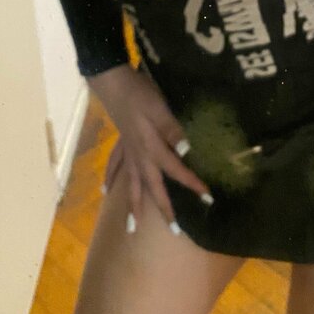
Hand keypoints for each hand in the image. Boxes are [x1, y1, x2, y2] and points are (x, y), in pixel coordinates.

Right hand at [90, 64, 213, 234]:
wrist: (113, 82)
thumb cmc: (139, 94)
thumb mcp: (159, 109)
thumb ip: (172, 130)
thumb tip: (186, 152)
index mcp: (151, 148)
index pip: (176, 171)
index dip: (192, 183)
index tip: (207, 197)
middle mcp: (138, 155)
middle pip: (152, 187)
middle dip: (163, 209)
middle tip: (174, 230)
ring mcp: (127, 150)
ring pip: (130, 183)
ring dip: (132, 205)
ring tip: (131, 227)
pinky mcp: (121, 141)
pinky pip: (115, 167)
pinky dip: (111, 179)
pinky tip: (106, 191)